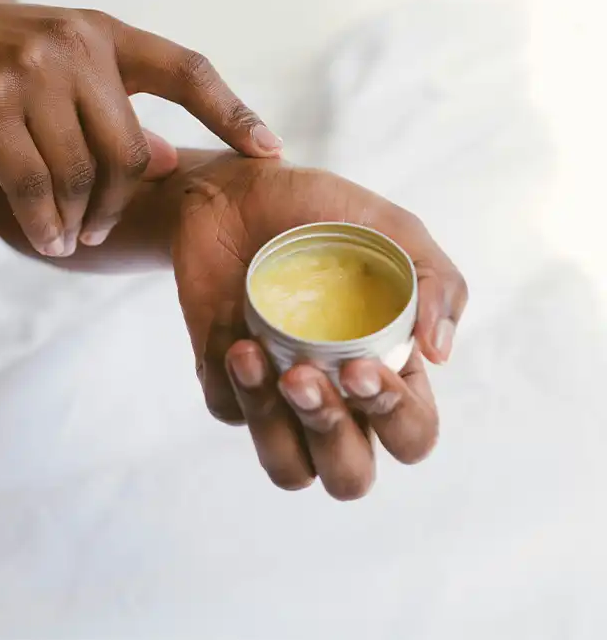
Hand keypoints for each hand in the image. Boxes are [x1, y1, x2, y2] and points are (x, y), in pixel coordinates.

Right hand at [0, 2, 280, 256]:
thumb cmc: (2, 56)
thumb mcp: (65, 63)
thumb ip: (116, 106)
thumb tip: (165, 160)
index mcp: (105, 32)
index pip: (188, 72)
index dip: (233, 113)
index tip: (270, 151)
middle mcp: (75, 46)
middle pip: (131, 151)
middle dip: (118, 202)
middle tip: (98, 229)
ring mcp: (31, 74)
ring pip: (82, 176)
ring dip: (80, 220)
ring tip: (72, 237)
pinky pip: (37, 188)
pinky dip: (46, 224)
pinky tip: (50, 238)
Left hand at [174, 153, 467, 500]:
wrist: (238, 193)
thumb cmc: (323, 213)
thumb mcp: (394, 230)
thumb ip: (438, 282)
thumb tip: (441, 353)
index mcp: (390, 368)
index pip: (412, 432)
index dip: (395, 417)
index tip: (359, 368)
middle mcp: (339, 397)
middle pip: (350, 475)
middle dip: (330, 437)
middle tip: (303, 375)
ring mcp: (282, 397)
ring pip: (288, 469)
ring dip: (270, 425)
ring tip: (252, 354)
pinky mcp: (231, 384)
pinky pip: (228, 415)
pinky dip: (229, 382)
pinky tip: (231, 333)